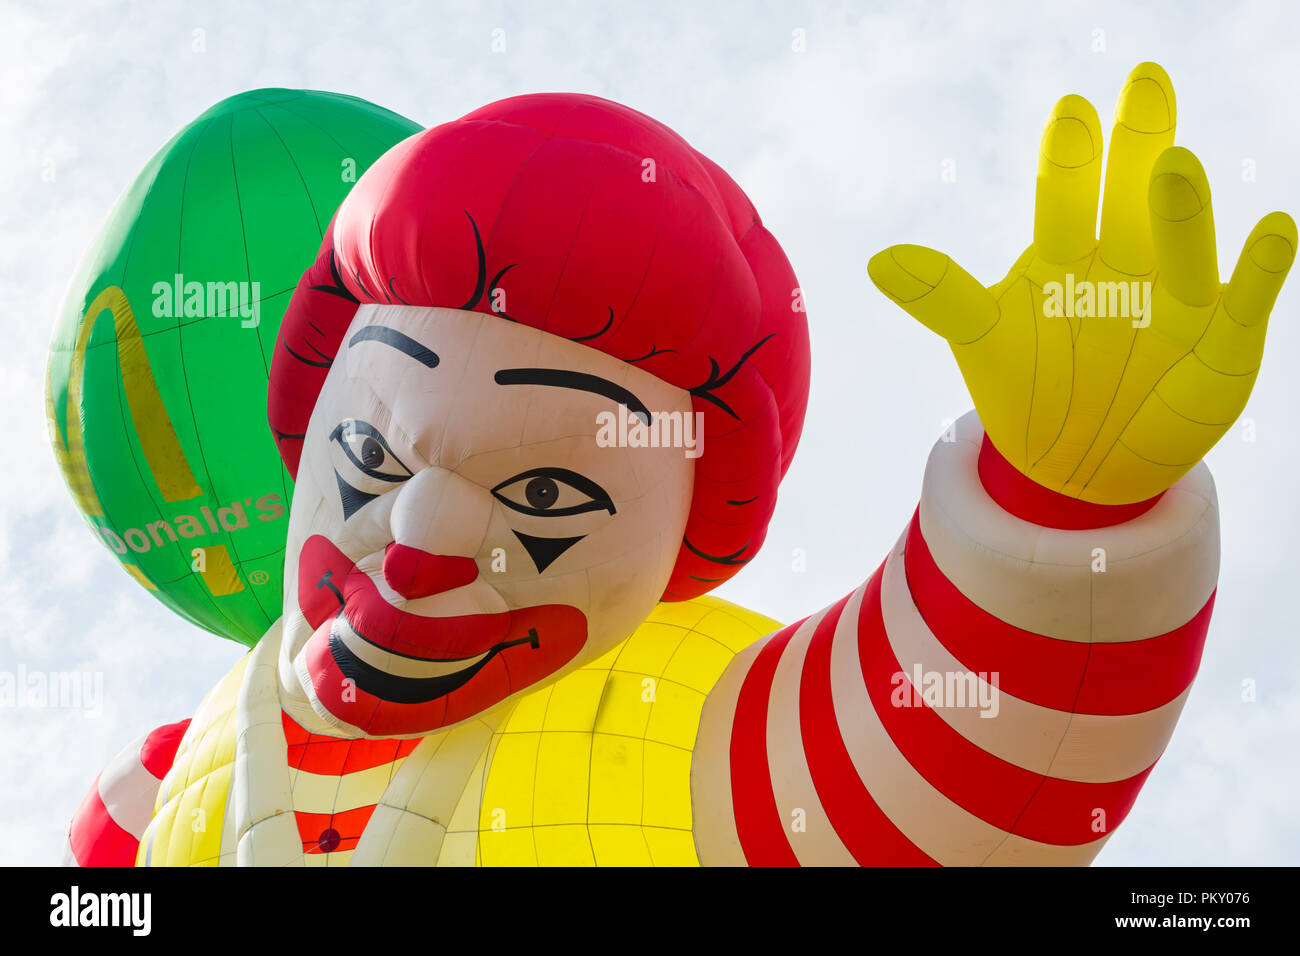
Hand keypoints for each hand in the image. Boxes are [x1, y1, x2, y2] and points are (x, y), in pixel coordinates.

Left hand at [868, 62, 1295, 503]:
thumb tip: (876, 260)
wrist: (1080, 465)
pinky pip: (1246, 298)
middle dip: (1136, 143)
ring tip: (1173, 164)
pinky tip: (1271, 228)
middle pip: (1130, 194)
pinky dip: (1259, 267)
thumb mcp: (983, 341)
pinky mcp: (1223, 340)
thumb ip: (942, 295)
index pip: (1067, 194)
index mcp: (1066, 253)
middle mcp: (1126, 260)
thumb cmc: (1031, 389)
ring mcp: (1178, 297)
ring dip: (1179, 206)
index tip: (1070, 110)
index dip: (1069, 156)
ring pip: (1181, 241)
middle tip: (1144, 80)